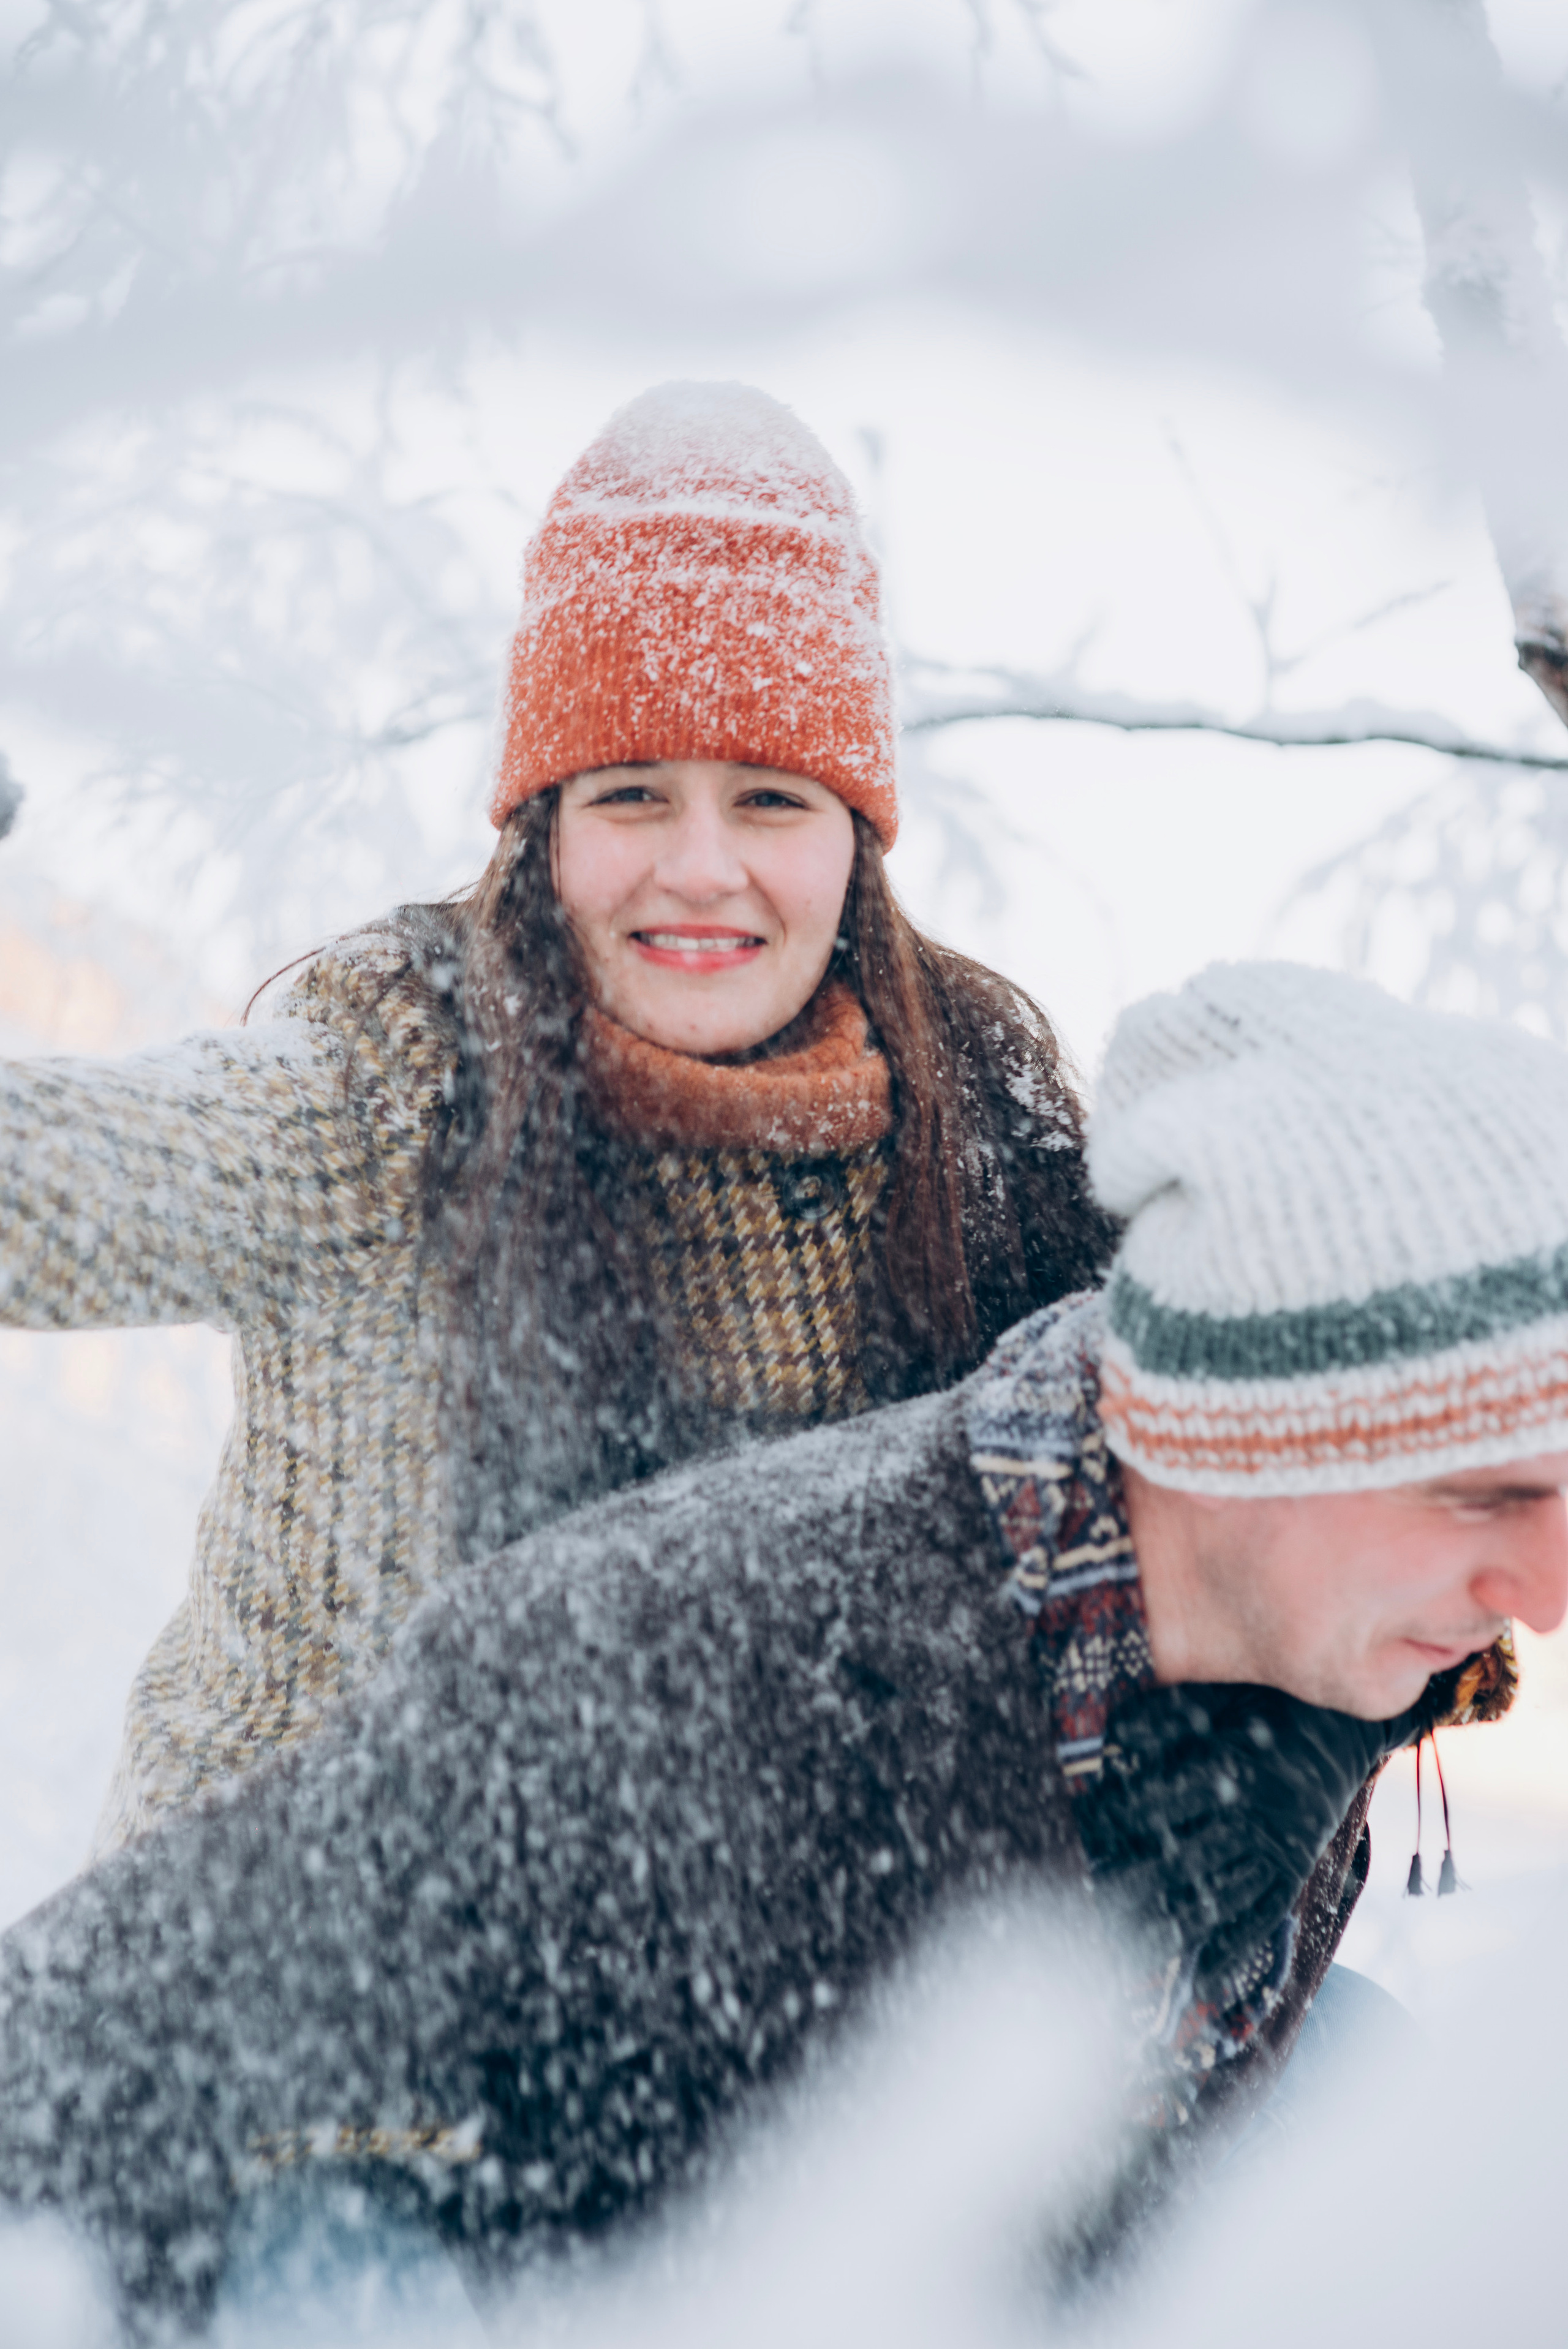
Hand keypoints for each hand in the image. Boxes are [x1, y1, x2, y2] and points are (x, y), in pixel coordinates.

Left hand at [1076, 1683, 1401, 2005]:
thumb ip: (1163, 1717)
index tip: (1076, 1835)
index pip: (1154, 1805)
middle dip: (1128, 1886)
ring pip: (1218, 1897)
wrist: (1345, 1723)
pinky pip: (1263, 1916)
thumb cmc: (1269, 1702)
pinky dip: (1233, 1949)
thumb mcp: (1218, 1696)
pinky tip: (1200, 1980)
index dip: (1109, 1821)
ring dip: (1170, 1928)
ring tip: (1125, 1952)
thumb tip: (1112, 1736)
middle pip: (1179, 1860)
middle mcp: (1252, 1814)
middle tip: (1086, 1908)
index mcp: (1228, 1766)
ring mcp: (1277, 1847)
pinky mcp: (1295, 1867)